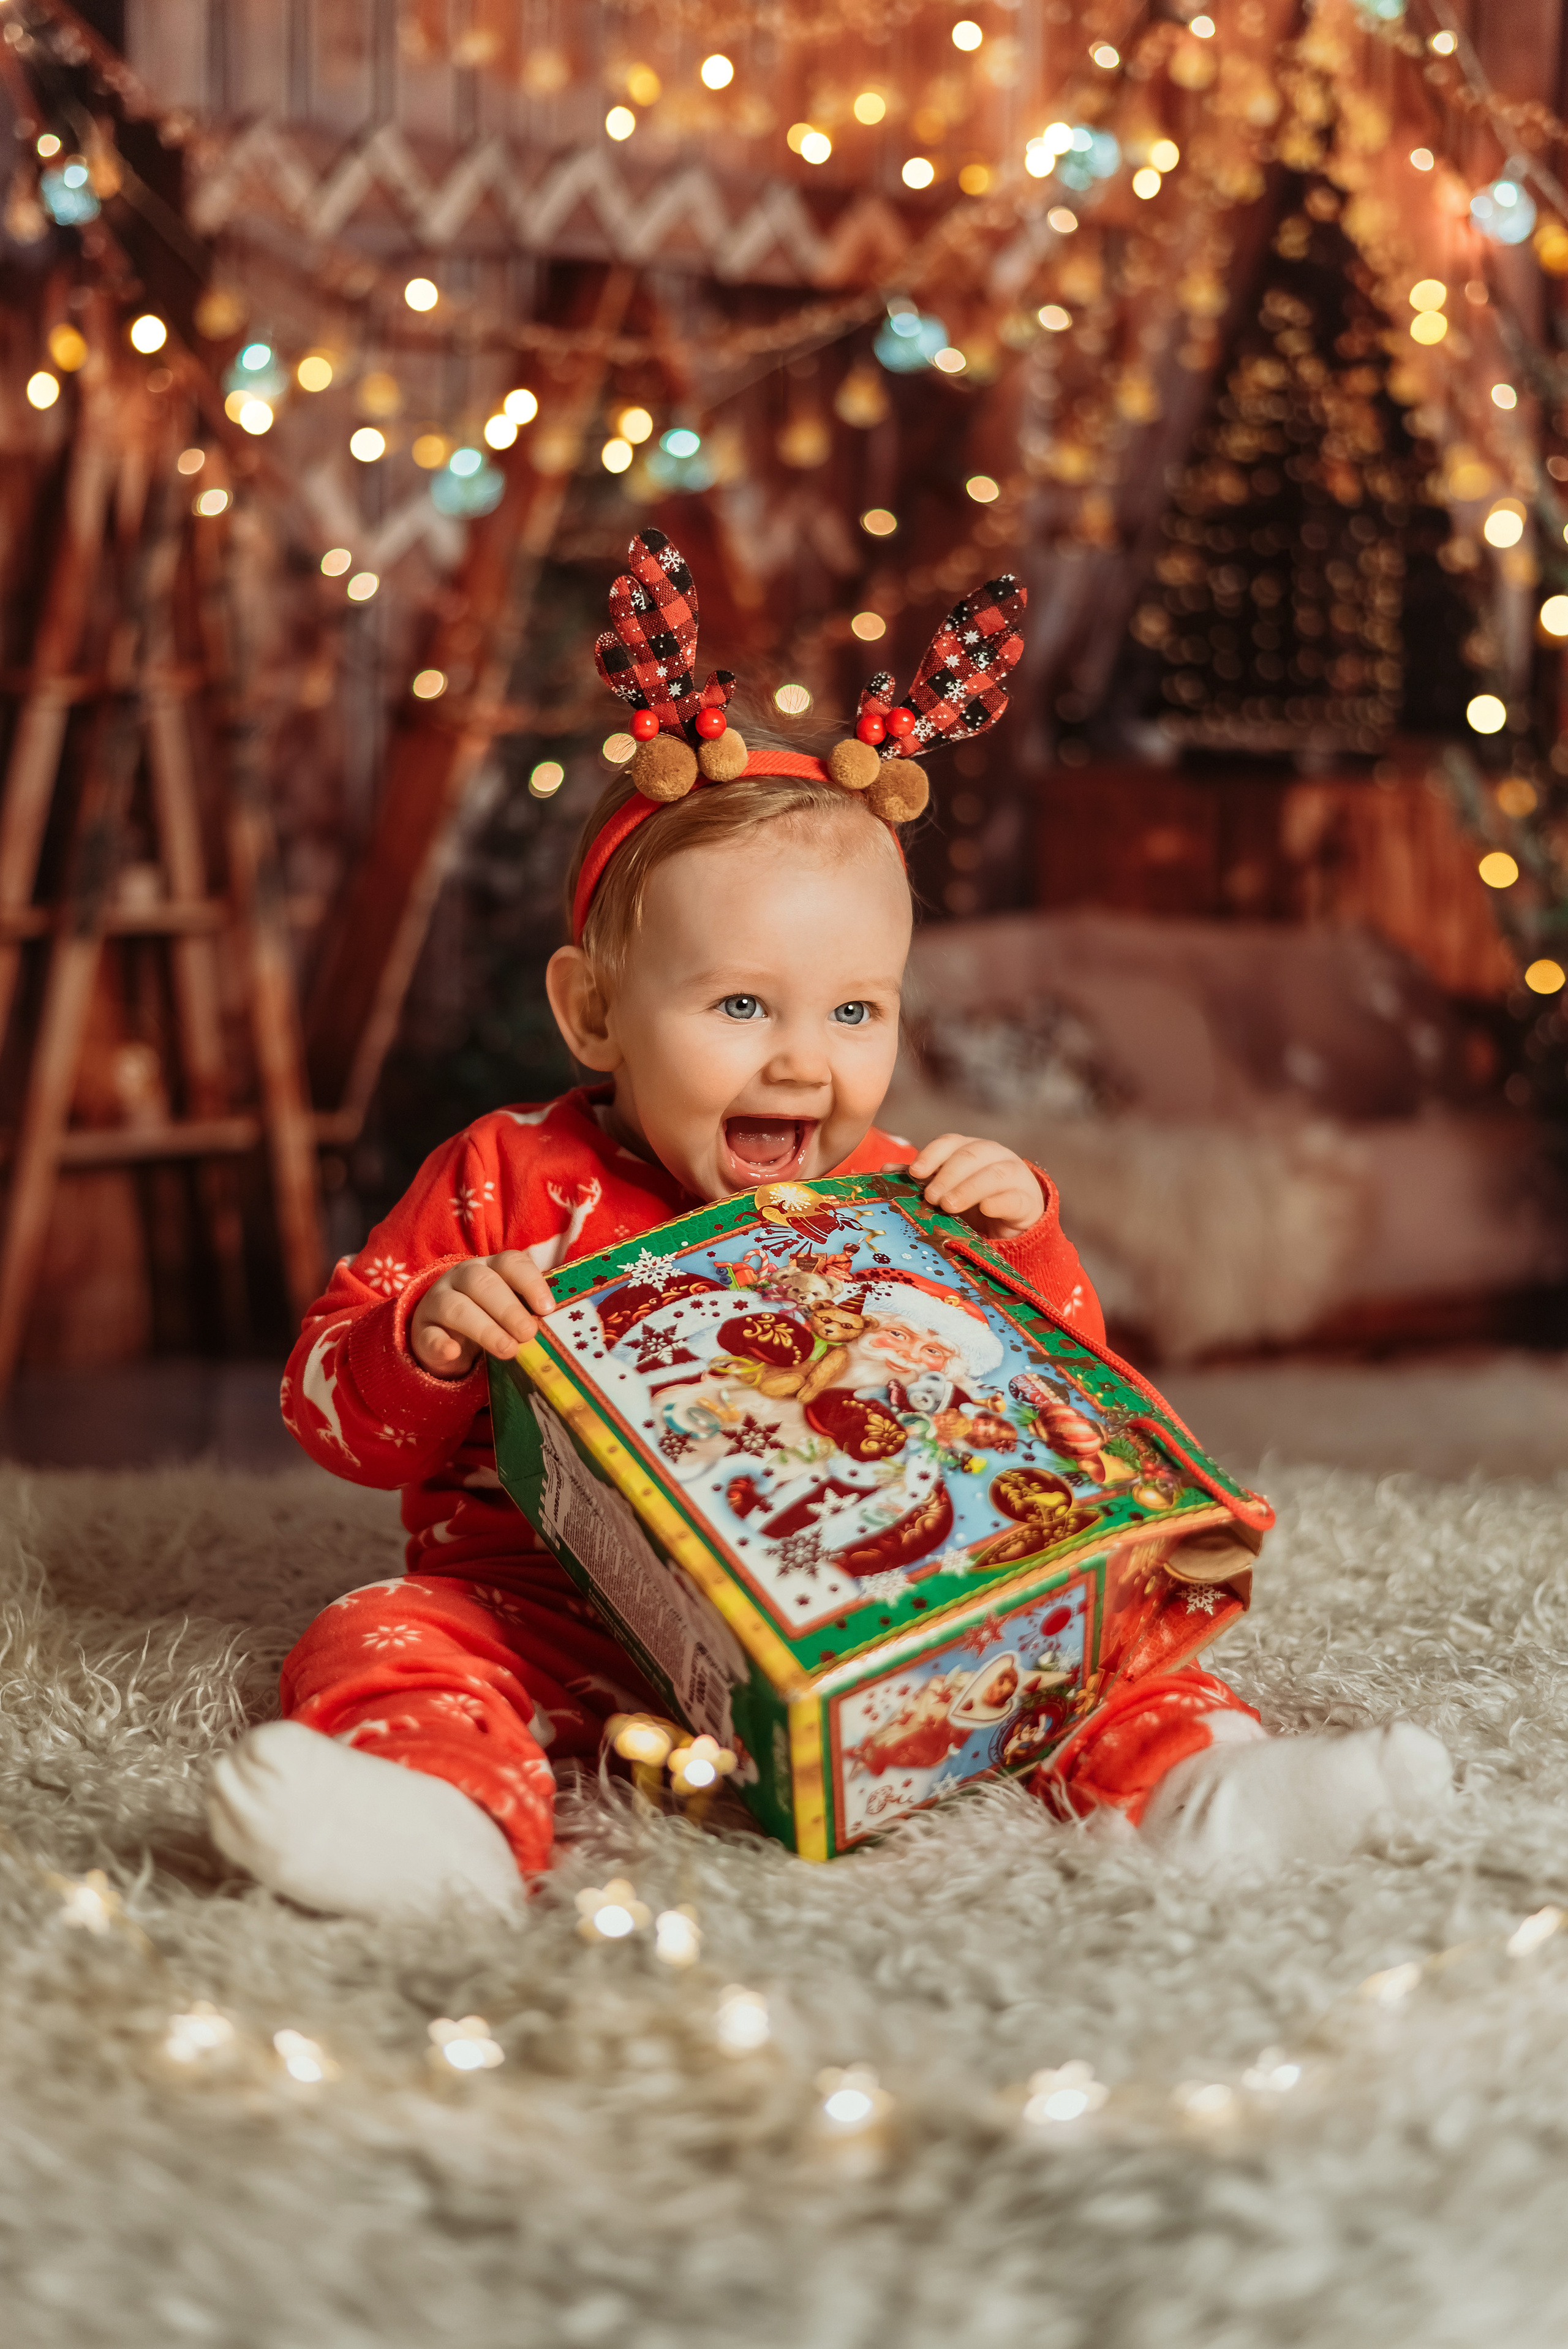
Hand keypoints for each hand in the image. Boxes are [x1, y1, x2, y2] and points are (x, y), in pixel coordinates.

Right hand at [409, 1251, 555, 1379]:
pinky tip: (454, 1352)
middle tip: (528, 1333)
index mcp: (491, 1268)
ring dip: (484, 1329)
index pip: (511, 1263)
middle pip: (482, 1283)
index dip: (530, 1283)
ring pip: (456, 1307)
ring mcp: (438, 1301)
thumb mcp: (511, 1310)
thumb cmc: (489, 1317)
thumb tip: (559, 1326)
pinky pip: (428, 1334)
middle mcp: (462, 1277)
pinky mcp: (422, 1330)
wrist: (444, 1336)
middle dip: (508, 1309)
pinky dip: (441, 1344)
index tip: (547, 1308)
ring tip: (508, 1350)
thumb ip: (530, 1312)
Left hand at [909, 1134, 1043, 1240]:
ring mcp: (1015, 1176)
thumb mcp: (946, 1190)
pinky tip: (985, 1209)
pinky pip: (1014, 1198)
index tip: (915, 1173)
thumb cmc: (973, 1202)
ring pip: (994, 1174)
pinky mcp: (1027, 1202)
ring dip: (969, 1188)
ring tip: (949, 1205)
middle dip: (947, 1175)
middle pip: (970, 1156)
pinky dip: (999, 1202)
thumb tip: (885, 1171)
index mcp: (970, 1149)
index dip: (932, 1155)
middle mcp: (994, 1156)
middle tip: (931, 1197)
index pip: (950, 1143)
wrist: (1014, 1223)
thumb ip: (920, 1180)